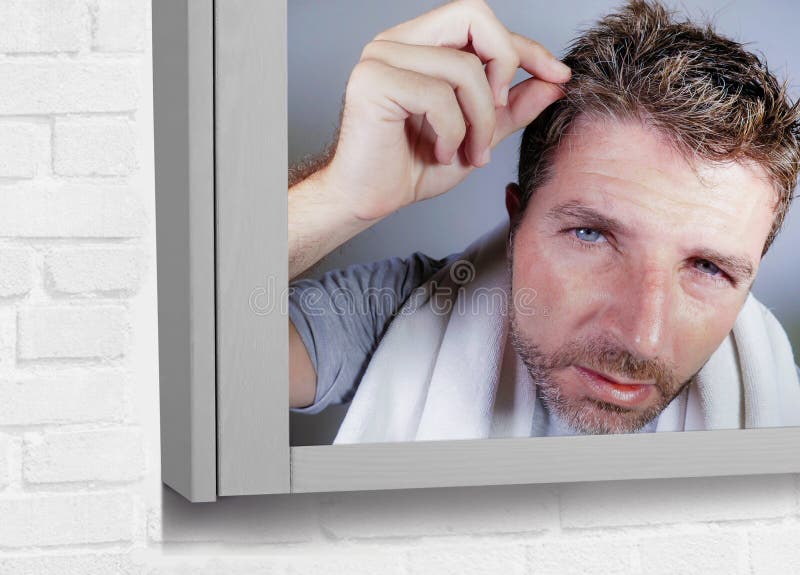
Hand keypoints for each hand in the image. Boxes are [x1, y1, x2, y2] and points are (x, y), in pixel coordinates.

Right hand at [319, 0, 570, 221]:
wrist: (367, 200)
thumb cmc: (410, 168)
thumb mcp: (476, 135)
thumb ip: (511, 107)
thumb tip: (554, 83)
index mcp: (418, 44)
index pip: (481, 22)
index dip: (525, 46)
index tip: (558, 75)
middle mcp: (396, 41)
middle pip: (473, 15)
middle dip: (504, 62)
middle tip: (500, 110)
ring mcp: (381, 57)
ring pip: (463, 68)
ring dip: (479, 120)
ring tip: (468, 152)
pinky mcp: (373, 82)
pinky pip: (439, 96)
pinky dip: (452, 132)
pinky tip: (441, 152)